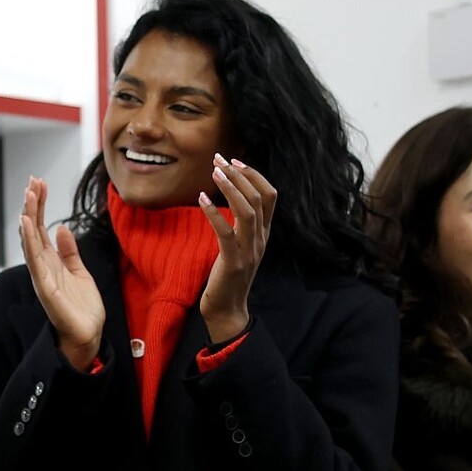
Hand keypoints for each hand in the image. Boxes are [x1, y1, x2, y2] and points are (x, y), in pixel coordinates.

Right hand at [18, 176, 102, 371]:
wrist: (87, 334)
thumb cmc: (82, 307)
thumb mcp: (79, 271)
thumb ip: (69, 251)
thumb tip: (61, 227)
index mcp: (51, 261)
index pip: (42, 227)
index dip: (40, 205)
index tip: (40, 183)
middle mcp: (42, 266)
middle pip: (33, 229)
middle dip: (33, 204)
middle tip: (33, 180)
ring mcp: (42, 276)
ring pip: (31, 241)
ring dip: (28, 217)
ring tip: (28, 195)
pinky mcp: (45, 288)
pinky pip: (35, 261)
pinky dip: (29, 242)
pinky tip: (26, 224)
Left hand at [199, 155, 274, 340]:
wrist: (227, 311)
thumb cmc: (228, 276)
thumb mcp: (240, 246)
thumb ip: (241, 225)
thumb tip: (232, 198)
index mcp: (264, 233)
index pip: (270, 195)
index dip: (254, 174)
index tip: (234, 161)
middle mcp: (261, 239)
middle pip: (259, 198)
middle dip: (239, 174)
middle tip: (218, 159)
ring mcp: (249, 251)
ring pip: (247, 211)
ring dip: (229, 188)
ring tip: (213, 172)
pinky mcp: (233, 262)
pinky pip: (225, 232)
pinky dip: (213, 213)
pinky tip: (201, 199)